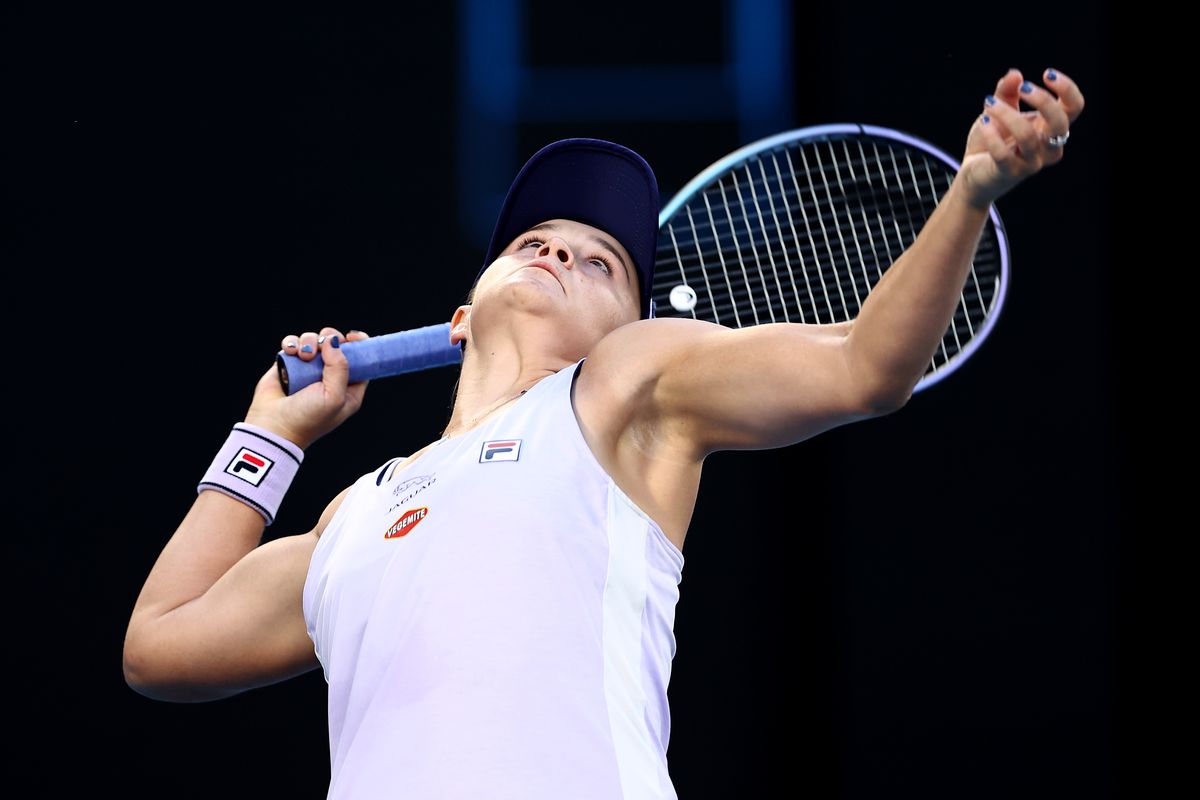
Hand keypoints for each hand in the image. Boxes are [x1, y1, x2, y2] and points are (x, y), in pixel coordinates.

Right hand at [243, 327, 371, 448]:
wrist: (273, 427)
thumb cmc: (307, 418)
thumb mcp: (334, 397)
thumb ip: (340, 367)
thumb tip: (333, 341)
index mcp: (348, 388)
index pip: (362, 360)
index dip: (360, 345)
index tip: (351, 336)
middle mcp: (329, 377)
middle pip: (337, 345)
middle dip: (330, 339)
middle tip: (322, 347)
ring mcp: (308, 370)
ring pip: (314, 341)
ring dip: (309, 341)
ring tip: (302, 356)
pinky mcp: (288, 365)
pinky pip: (293, 344)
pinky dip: (292, 343)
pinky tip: (290, 351)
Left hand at [958, 67, 1084, 208]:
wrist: (974, 174)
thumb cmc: (993, 140)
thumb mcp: (999, 111)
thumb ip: (1007, 92)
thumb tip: (1015, 74)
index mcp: (1051, 128)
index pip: (1074, 108)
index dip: (1067, 89)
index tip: (1047, 74)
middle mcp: (1048, 147)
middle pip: (1061, 122)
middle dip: (1043, 100)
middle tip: (1022, 88)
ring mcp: (1031, 162)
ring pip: (1028, 136)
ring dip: (1007, 114)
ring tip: (989, 103)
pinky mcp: (1010, 173)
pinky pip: (1004, 153)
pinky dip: (992, 135)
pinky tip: (983, 123)